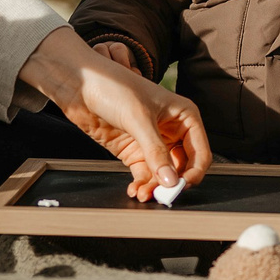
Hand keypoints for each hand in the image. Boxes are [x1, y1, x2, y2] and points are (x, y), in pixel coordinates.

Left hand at [21, 27, 210, 199]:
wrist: (80, 83)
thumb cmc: (113, 86)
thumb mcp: (138, 118)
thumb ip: (156, 151)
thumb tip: (170, 180)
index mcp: (184, 115)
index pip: (200, 152)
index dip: (194, 172)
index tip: (180, 186)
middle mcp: (172, 130)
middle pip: (182, 167)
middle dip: (172, 182)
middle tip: (161, 195)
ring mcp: (153, 142)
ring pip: (163, 174)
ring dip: (154, 186)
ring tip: (143, 193)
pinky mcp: (134, 151)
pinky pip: (144, 174)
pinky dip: (142, 184)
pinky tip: (135, 190)